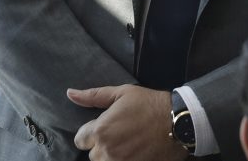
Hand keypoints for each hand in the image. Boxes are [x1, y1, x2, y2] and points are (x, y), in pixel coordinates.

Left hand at [68, 85, 185, 160]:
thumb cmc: (149, 104)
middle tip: (120, 134)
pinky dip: (123, 159)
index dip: (91, 133)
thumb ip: (93, 96)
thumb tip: (70, 94)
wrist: (177, 122)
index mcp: (101, 130)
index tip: (105, 128)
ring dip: (112, 155)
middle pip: (93, 154)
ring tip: (128, 144)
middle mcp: (107, 151)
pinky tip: (134, 151)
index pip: (80, 140)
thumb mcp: (121, 93)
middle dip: (103, 145)